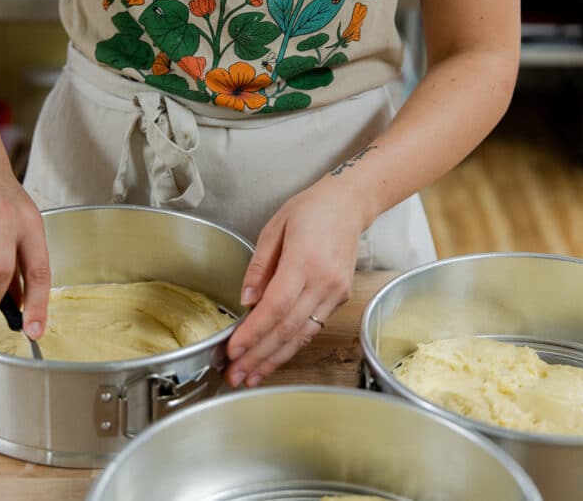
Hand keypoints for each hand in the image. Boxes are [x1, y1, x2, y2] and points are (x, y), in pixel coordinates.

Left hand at [224, 178, 373, 386]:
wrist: (349, 205)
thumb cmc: (310, 210)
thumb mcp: (274, 228)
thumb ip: (259, 266)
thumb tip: (246, 302)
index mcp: (305, 260)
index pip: (275, 307)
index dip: (253, 333)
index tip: (233, 351)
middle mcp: (324, 281)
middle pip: (288, 328)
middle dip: (259, 356)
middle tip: (235, 376)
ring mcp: (336, 293)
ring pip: (302, 335)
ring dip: (275, 359)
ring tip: (251, 375)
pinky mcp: (341, 298)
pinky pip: (313, 327)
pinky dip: (292, 346)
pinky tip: (273, 357)